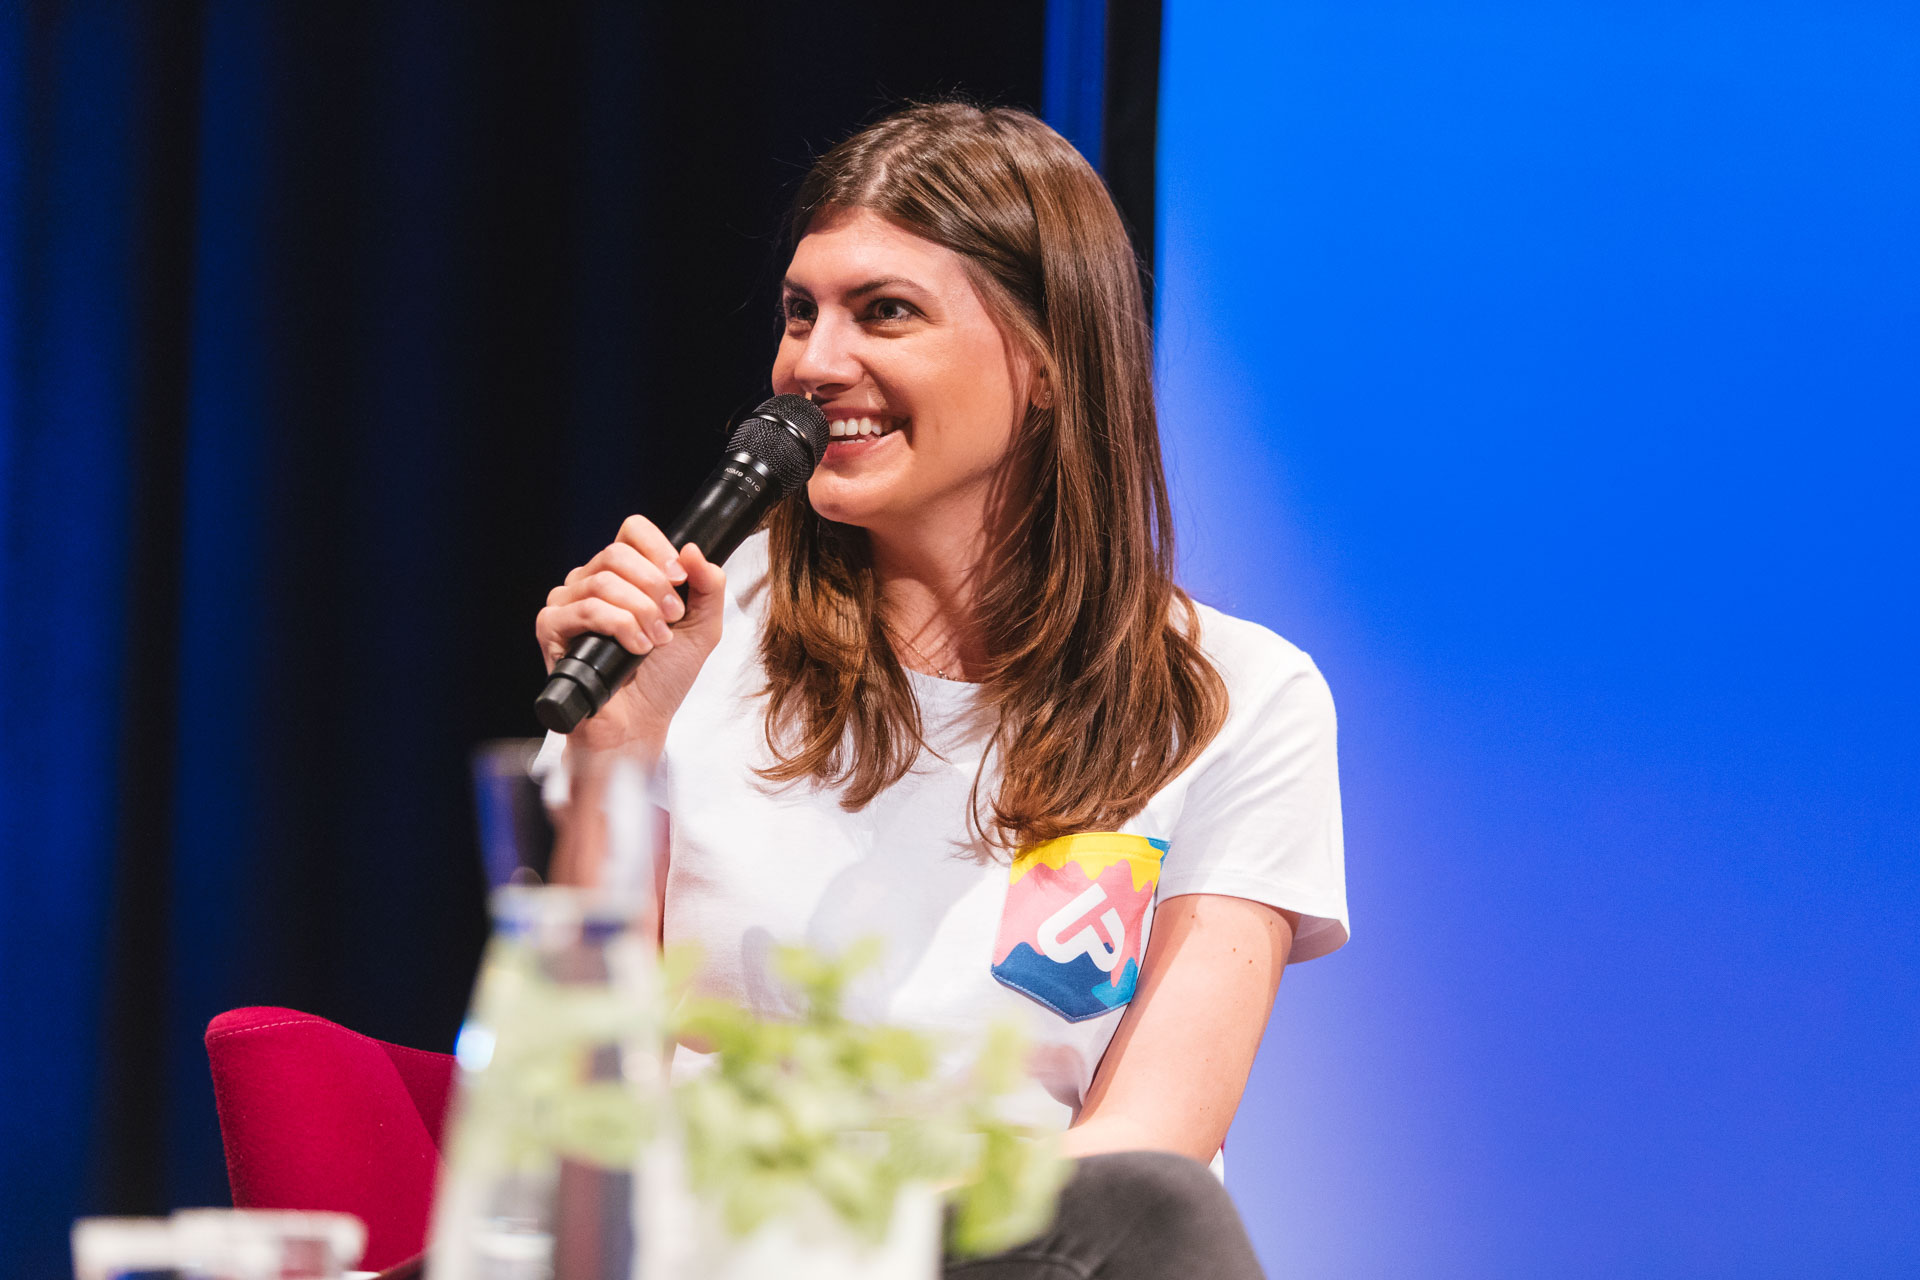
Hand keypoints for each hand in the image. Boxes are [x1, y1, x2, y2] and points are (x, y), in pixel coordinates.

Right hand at [534, 515, 726, 751]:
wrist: (642, 722)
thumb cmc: (665, 676)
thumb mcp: (703, 626)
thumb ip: (708, 585)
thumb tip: (692, 549)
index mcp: (623, 575)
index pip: (631, 531)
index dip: (659, 548)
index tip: (680, 579)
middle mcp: (590, 582)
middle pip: (617, 553)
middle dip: (654, 586)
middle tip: (672, 620)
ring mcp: (567, 604)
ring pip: (602, 581)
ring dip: (640, 611)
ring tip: (656, 641)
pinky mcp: (551, 628)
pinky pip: (585, 609)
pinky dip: (619, 626)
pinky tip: (635, 649)